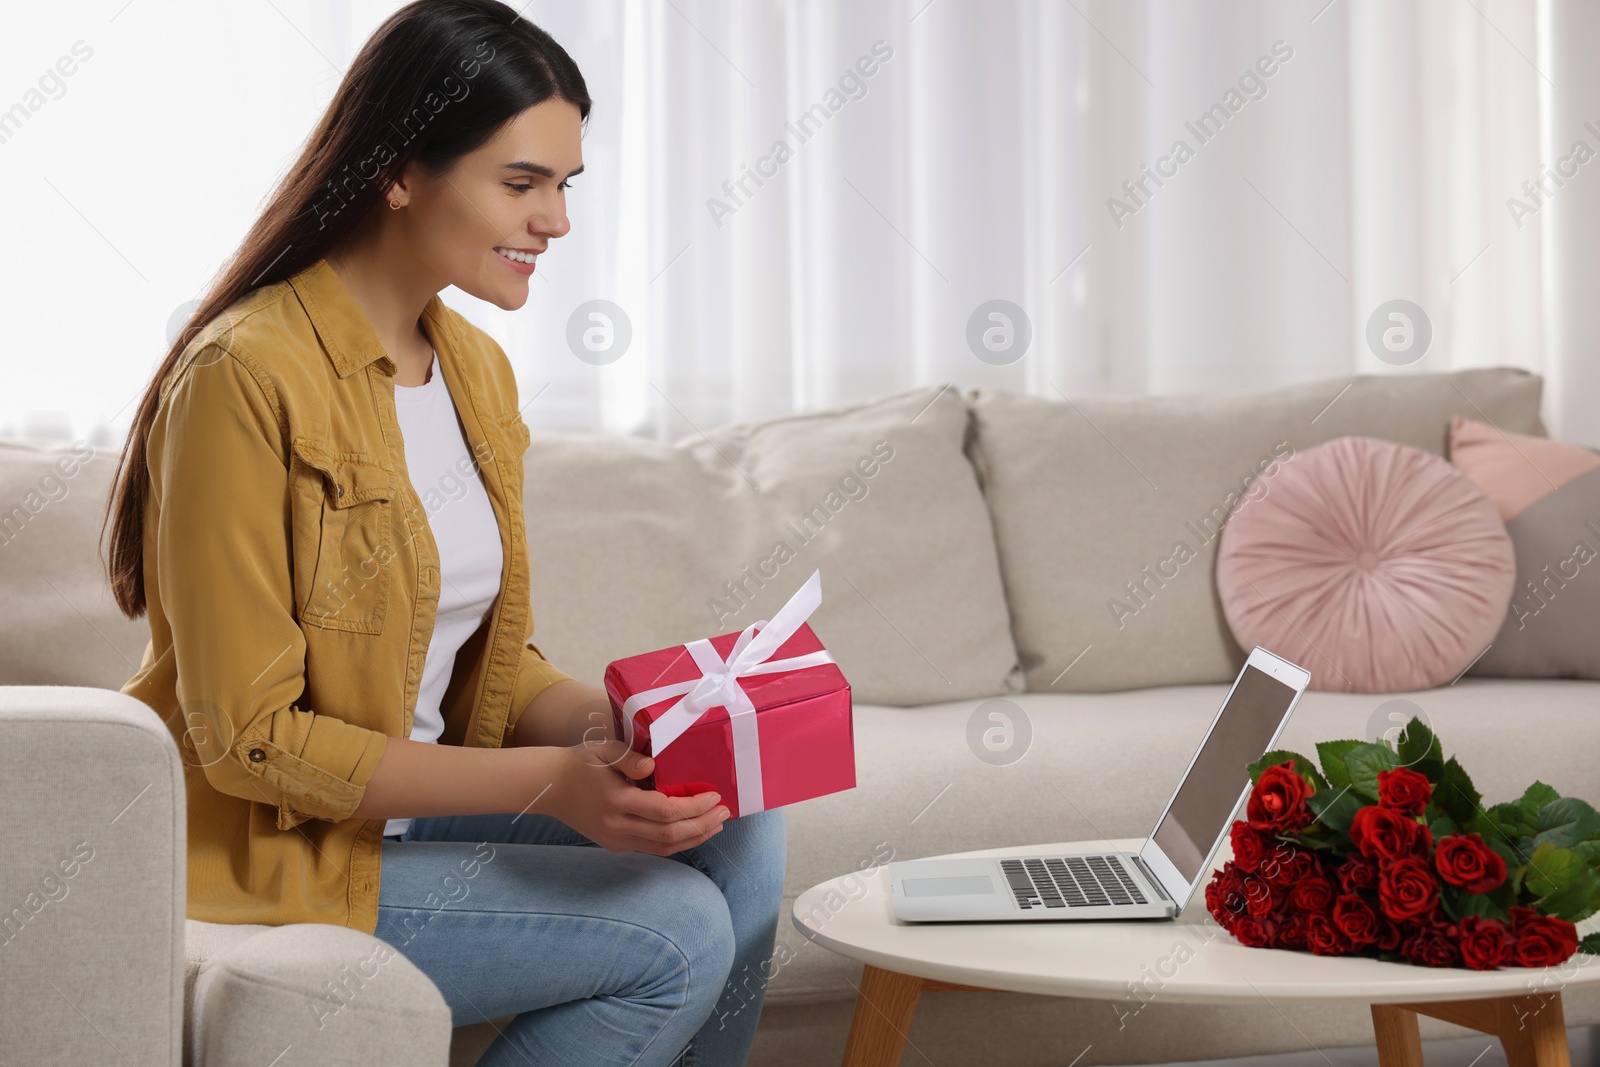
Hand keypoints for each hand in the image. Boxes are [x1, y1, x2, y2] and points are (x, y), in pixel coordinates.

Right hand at [547, 738, 729, 855]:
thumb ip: (628, 756)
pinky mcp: (615, 845)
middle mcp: (617, 826)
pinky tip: (693, 831)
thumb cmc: (582, 762)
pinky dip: (677, 842)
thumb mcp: (603, 750)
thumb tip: (653, 764)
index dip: (693, 807)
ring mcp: (615, 840)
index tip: (715, 796)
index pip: (664, 811)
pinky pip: (652, 848)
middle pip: (669, 835)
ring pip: (663, 848)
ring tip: (716, 825)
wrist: (550, 787)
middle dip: (702, 825)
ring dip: (694, 837)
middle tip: (725, 813)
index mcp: (616, 800)